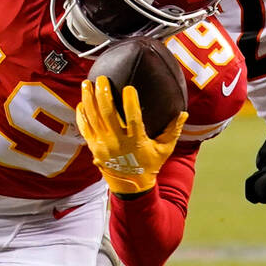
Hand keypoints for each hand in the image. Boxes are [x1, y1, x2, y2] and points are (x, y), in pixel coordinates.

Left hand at [75, 76, 186, 194]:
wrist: (131, 186)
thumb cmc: (149, 164)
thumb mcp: (165, 149)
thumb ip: (173, 130)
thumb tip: (184, 113)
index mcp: (136, 141)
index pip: (133, 119)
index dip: (130, 102)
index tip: (129, 88)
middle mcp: (117, 142)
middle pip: (108, 114)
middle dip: (103, 94)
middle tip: (101, 79)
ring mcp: (103, 144)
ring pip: (93, 118)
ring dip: (89, 99)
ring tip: (87, 84)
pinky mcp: (93, 147)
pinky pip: (84, 128)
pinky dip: (82, 115)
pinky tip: (81, 102)